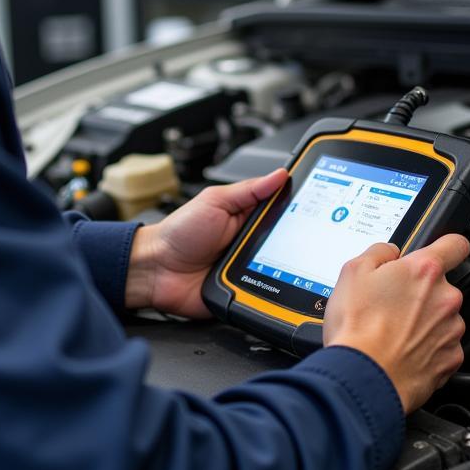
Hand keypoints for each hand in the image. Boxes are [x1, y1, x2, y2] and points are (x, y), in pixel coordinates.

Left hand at [125, 168, 287, 316]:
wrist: (156, 270)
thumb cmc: (179, 233)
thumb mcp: (214, 202)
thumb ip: (248, 190)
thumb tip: (280, 174)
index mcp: (247, 216)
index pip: (281, 210)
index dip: (297, 208)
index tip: (313, 204)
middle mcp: (252, 242)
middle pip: (287, 241)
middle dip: (291, 240)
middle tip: (283, 237)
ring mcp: (251, 268)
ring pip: (283, 269)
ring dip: (281, 266)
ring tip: (264, 261)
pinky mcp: (246, 291)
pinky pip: (267, 294)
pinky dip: (268, 290)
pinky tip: (264, 284)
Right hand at [322, 234, 469, 412]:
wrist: (364, 377)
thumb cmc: (357, 327)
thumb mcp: (352, 271)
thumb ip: (379, 252)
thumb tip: (390, 252)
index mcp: (424, 270)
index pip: (455, 244)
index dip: (447, 245)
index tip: (440, 250)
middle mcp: (446, 298)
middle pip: (441, 285)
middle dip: (420, 291)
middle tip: (391, 303)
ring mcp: (452, 330)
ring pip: (442, 316)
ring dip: (424, 320)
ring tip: (393, 330)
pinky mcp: (452, 359)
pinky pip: (443, 345)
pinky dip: (427, 346)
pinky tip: (402, 349)